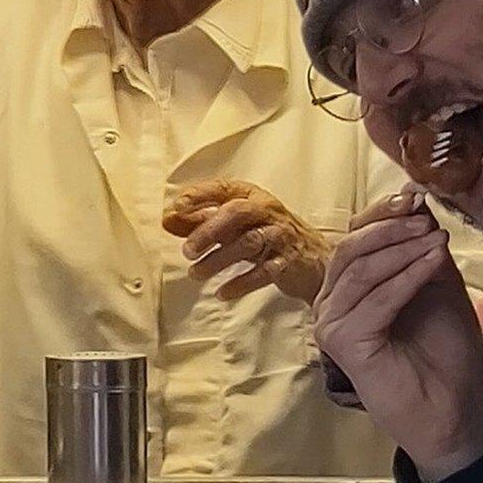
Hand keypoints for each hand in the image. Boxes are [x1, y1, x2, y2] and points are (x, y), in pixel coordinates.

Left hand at [164, 180, 332, 301]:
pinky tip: (222, 293)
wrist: (315, 262)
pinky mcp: (288, 261)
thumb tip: (167, 220)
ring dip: (218, 260)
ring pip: (248, 243)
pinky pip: (264, 272)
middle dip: (209, 230)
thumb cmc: (268, 237)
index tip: (178, 207)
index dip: (200, 195)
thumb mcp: (234, 226)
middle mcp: (267, 211)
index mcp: (252, 197)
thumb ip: (201, 222)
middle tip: (187, 251)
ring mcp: (280, 235)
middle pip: (236, 213)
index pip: (223, 189)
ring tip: (196, 274)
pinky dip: (241, 283)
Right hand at [314, 189, 482, 482]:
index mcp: (348, 289)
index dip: (382, 214)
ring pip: (359, 271)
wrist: (454, 411)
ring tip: (435, 240)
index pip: (354, 239)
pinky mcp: (343, 344)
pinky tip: (432, 262)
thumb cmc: (445, 352)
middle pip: (349, 249)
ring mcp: (332, 325)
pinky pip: (373, 300)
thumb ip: (422, 249)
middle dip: (389, 228)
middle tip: (424, 217)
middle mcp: (332, 304)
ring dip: (400, 250)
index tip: (416, 197)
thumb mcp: (438, 285)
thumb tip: (416, 202)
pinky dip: (404, 277)